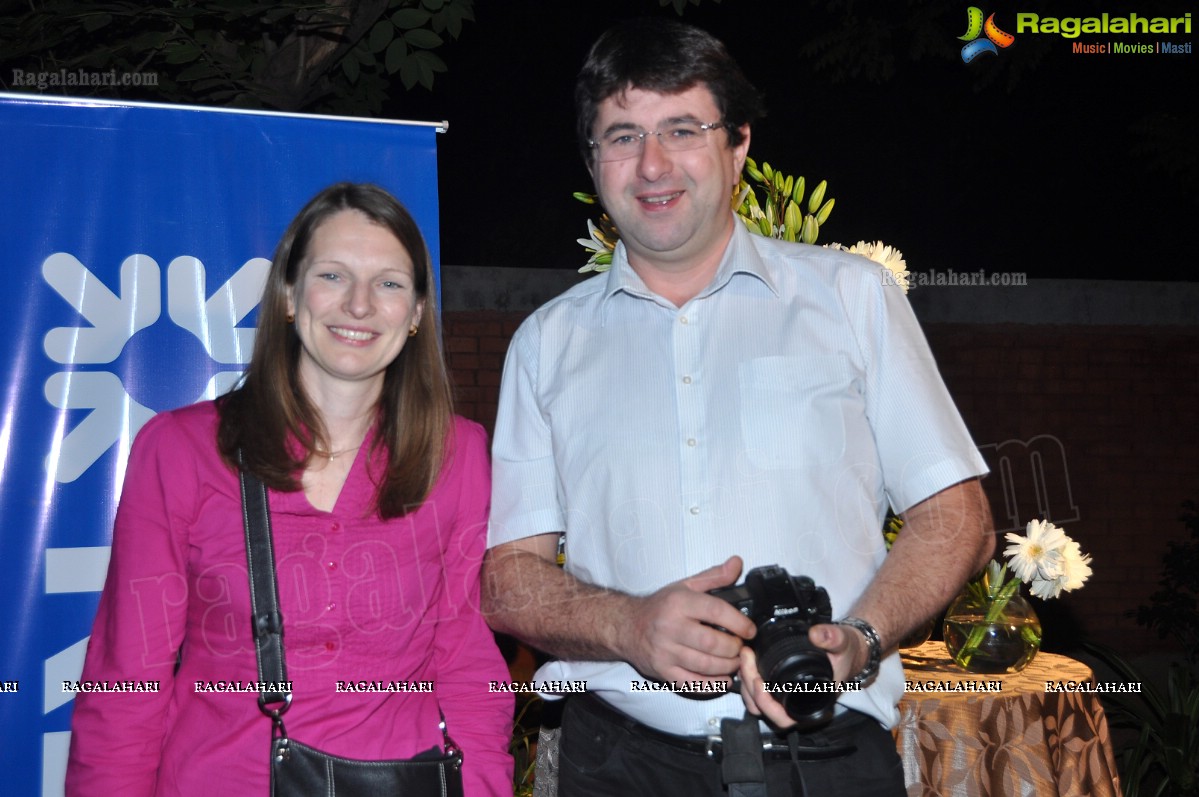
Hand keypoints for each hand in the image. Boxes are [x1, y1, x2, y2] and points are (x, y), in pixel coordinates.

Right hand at [623, 556, 756, 686]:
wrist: (626, 626)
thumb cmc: (659, 607)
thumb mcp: (685, 586)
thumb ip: (714, 576)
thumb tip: (737, 563)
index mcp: (678, 603)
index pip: (716, 611)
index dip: (739, 622)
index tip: (750, 630)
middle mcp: (670, 627)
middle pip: (712, 643)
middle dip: (734, 648)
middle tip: (741, 647)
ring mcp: (665, 652)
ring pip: (704, 665)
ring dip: (727, 666)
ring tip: (734, 661)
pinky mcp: (663, 672)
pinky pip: (693, 683)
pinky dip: (713, 684)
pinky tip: (723, 678)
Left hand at [738, 622, 866, 729]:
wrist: (847, 651)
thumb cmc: (845, 652)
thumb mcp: (843, 642)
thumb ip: (833, 637)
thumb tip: (816, 635)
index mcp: (813, 704)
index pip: (784, 718)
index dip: (766, 705)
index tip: (758, 681)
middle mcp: (798, 707)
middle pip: (763, 711)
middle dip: (749, 687)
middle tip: (747, 658)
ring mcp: (787, 699)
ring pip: (756, 705)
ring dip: (745, 684)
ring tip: (745, 658)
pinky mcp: (779, 690)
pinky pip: (757, 694)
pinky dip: (748, 680)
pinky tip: (747, 661)